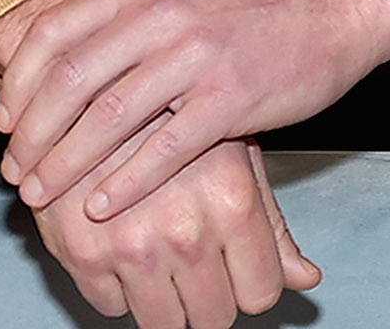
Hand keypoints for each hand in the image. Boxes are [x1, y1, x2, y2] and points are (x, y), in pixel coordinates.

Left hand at [0, 0, 389, 227]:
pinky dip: (123, 184)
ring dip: (65, 165)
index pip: (54, 35)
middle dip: (32, 136)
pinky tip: (101, 208)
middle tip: (15, 174)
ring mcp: (196, 57)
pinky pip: (162, 150)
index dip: (19, 86)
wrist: (334, 3)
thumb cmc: (252, 8)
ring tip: (41, 197)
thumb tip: (59, 62)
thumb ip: (125, 20)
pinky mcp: (231, 99)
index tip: (5, 125)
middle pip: (70, 82)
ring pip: (108, 120)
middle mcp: (162, 16)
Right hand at [26, 133, 319, 328]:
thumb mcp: (234, 153)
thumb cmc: (170, 111)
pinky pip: (110, 307)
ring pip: (164, 324)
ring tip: (161, 262)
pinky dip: (116, 288)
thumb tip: (306, 279)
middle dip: (209, 300)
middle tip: (198, 271)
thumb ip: (270, 224)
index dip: (250, 286)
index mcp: (232, 201)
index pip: (261, 293)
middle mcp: (186, 229)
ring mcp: (134, 245)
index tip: (236, 273)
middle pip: (214, 317)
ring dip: (165, 302)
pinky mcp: (83, 253)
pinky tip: (120, 248)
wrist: (87, 84)